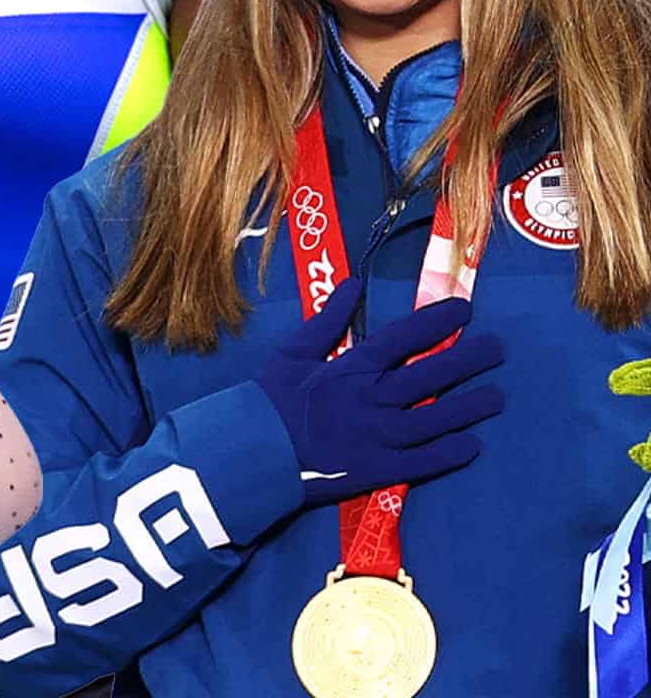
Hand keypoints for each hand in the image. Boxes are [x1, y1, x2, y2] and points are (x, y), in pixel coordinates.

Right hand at [255, 276, 504, 505]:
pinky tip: (473, 446)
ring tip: (497, 398)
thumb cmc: (271, 397)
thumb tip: (354, 284)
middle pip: (429, 376)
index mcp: (352, 367)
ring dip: (468, 408)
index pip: (403, 339)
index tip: (465, 311)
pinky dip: (448, 454)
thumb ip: (328, 319)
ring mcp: (379, 437)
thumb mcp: (294, 350)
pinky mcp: (378, 471)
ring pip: (434, 419)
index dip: (436, 323)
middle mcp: (373, 399)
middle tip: (498, 349)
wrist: (256, 451)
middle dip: (467, 360)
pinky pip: (422, 462)